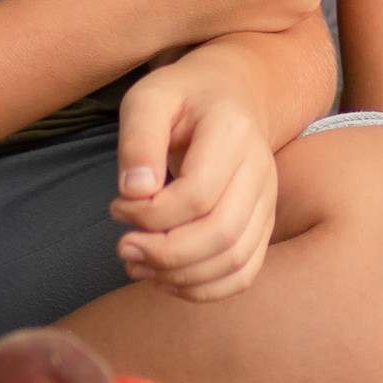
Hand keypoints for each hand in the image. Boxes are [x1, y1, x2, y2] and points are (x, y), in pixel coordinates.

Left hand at [110, 63, 280, 300]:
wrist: (233, 93)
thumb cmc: (184, 95)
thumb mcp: (150, 97)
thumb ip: (139, 140)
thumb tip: (134, 193)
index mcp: (233, 132)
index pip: (197, 194)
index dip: (151, 214)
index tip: (116, 205)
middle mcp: (260, 170)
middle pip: (221, 233)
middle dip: (165, 252)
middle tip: (123, 247)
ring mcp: (266, 201)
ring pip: (236, 261)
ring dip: (181, 275)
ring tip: (138, 265)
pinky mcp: (262, 224)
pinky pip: (244, 273)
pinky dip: (205, 289)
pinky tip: (166, 280)